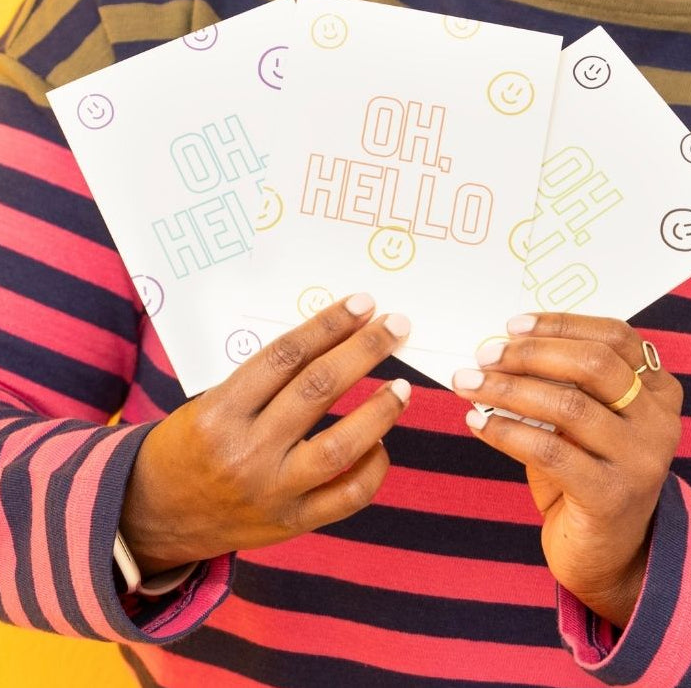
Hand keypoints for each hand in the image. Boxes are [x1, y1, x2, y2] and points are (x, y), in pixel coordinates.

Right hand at [119, 294, 410, 577]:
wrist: (151, 516)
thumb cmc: (187, 446)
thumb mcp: (208, 403)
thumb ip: (263, 382)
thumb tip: (333, 343)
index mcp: (219, 411)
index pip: (285, 356)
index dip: (329, 325)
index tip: (363, 304)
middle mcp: (245, 450)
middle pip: (317, 390)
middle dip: (364, 351)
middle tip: (396, 326)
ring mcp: (271, 491)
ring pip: (340, 446)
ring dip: (379, 411)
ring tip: (402, 386)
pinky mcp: (290, 523)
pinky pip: (347, 497)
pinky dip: (373, 468)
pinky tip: (381, 443)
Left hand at [452, 313, 681, 627]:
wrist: (608, 553)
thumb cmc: (586, 471)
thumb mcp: (584, 420)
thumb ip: (564, 382)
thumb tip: (502, 345)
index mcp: (658, 390)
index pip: (615, 337)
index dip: (562, 324)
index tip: (511, 324)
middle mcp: (659, 420)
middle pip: (594, 365)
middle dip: (531, 354)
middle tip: (484, 355)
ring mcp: (640, 460)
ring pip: (567, 406)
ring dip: (507, 390)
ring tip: (468, 384)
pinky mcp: (611, 496)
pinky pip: (549, 451)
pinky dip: (505, 431)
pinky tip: (476, 422)